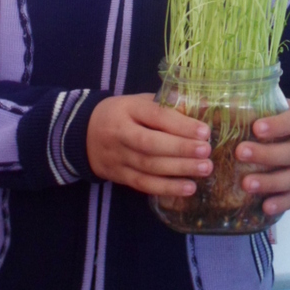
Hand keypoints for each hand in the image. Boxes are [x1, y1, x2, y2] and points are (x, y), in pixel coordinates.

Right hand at [87, 94, 212, 196]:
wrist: (83, 134)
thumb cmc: (121, 114)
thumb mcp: (137, 101)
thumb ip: (165, 104)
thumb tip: (203, 105)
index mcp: (127, 109)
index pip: (155, 116)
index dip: (180, 124)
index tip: (204, 131)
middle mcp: (120, 133)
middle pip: (151, 143)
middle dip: (181, 148)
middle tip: (206, 151)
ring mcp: (118, 157)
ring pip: (149, 166)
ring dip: (179, 169)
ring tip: (204, 169)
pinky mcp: (119, 176)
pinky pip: (144, 184)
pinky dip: (167, 188)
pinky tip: (188, 188)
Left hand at [235, 99, 289, 215]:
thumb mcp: (287, 105)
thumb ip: (264, 105)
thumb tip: (224, 103)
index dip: (278, 125)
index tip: (256, 128)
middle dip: (267, 155)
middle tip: (240, 152)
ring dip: (271, 183)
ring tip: (246, 184)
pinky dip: (283, 203)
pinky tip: (265, 207)